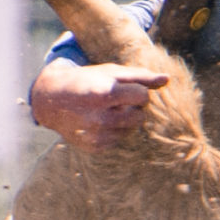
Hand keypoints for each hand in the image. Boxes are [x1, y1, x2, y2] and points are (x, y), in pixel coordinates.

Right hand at [29, 58, 170, 151]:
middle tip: (114, 100)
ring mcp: (96, 135)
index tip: (123, 88)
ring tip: (105, 110)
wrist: (51, 99)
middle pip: (140, 116)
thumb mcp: (111, 72)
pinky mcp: (94, 147)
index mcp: (105, 94)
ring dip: (124, 119)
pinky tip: (98, 121)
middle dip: (132, 107)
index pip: (143, 97)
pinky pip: (119, 140)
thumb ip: (141, 76)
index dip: (137, 91)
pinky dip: (114, 130)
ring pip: (131, 130)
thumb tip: (167, 79)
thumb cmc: (87, 81)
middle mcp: (100, 117)